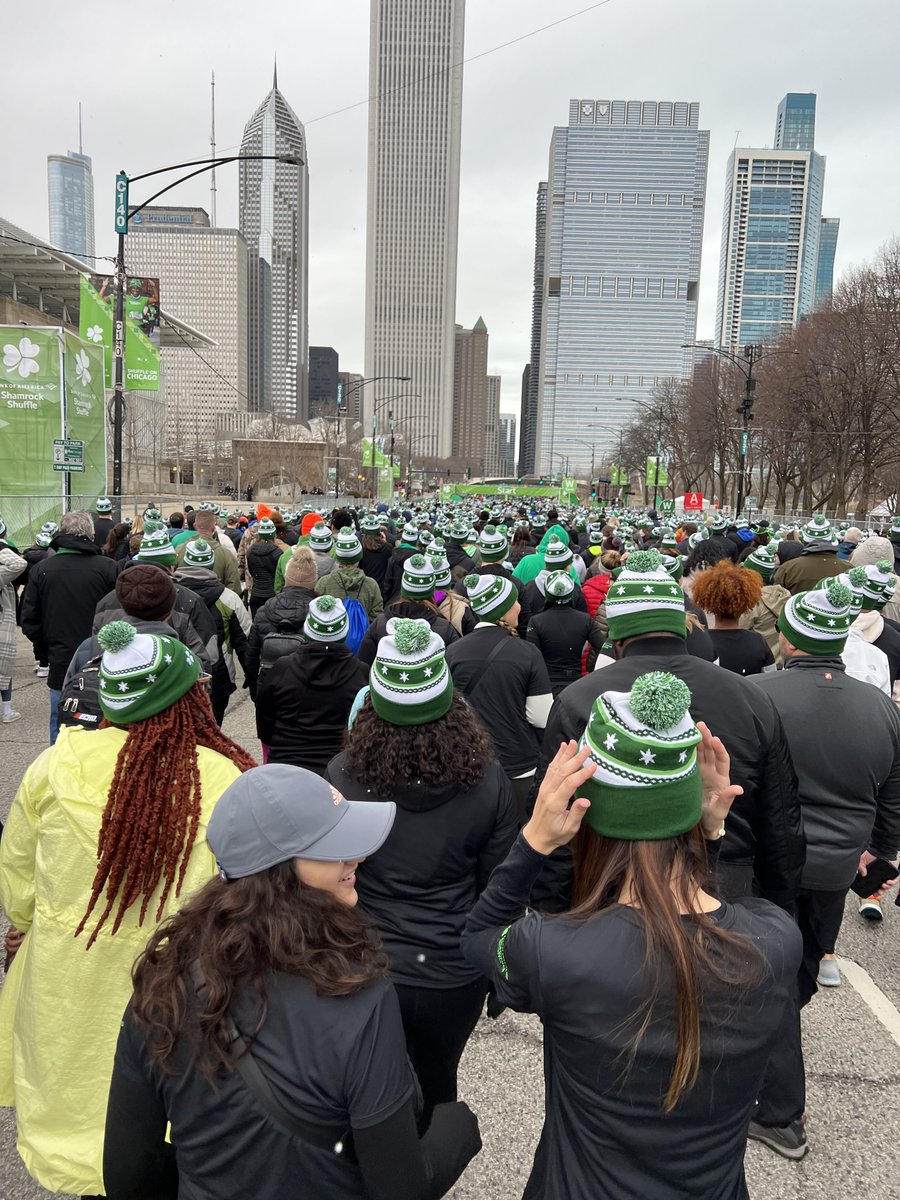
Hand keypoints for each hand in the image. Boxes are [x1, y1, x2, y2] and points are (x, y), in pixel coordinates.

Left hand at [522, 741, 594, 855]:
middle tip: (587, 749)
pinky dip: (556, 758)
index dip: (582, 774)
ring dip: (565, 754)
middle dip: (575, 759)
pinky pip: (550, 769)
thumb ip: (577, 814)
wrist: (536, 836)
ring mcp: (544, 788)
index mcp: (555, 803)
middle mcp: (548, 792)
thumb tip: (586, 801)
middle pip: (562, 771)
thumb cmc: (555, 834)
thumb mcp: (569, 829)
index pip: (569, 784)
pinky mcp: (544, 786)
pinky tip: (562, 749)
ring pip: (555, 767)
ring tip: (573, 742)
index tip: (594, 766)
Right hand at [696, 721, 742, 837]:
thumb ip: (727, 799)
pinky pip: (689, 759)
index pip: (722, 760)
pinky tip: (681, 741)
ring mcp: (700, 772)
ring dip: (696, 740)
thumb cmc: (713, 817)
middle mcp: (712, 772)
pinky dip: (686, 749)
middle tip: (700, 725)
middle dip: (706, 738)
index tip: (714, 739)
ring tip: (691, 727)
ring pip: (700, 752)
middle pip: (710, 751)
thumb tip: (738, 789)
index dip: (719, 749)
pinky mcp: (690, 774)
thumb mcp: (720, 810)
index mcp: (721, 779)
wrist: (700, 823)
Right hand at [859, 850, 899, 889]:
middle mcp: (881, 876)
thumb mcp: (863, 860)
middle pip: (882, 888)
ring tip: (883, 885)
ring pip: (889, 885)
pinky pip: (895, 880)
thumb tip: (862, 874)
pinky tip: (888, 882)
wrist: (881, 847)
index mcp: (874, 875)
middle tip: (878, 893)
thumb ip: (861, 867)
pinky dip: (892, 883)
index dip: (873, 890)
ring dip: (886, 888)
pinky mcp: (894, 873)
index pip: (874, 885)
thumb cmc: (872, 853)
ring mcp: (887, 875)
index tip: (872, 893)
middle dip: (880, 892)